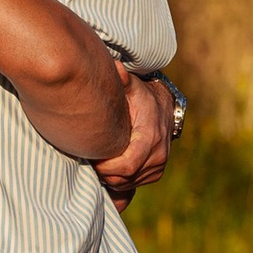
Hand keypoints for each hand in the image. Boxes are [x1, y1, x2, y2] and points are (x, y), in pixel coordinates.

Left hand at [96, 71, 173, 204]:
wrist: (164, 107)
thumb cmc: (142, 97)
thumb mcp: (132, 86)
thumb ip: (122, 80)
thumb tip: (115, 67)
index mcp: (151, 137)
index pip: (127, 165)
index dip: (106, 167)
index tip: (91, 157)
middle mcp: (159, 154)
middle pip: (124, 178)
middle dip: (103, 172)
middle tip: (89, 159)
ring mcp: (159, 166)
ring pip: (126, 183)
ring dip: (108, 177)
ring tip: (97, 160)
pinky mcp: (156, 173)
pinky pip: (131, 184)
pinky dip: (117, 179)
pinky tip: (108, 164)